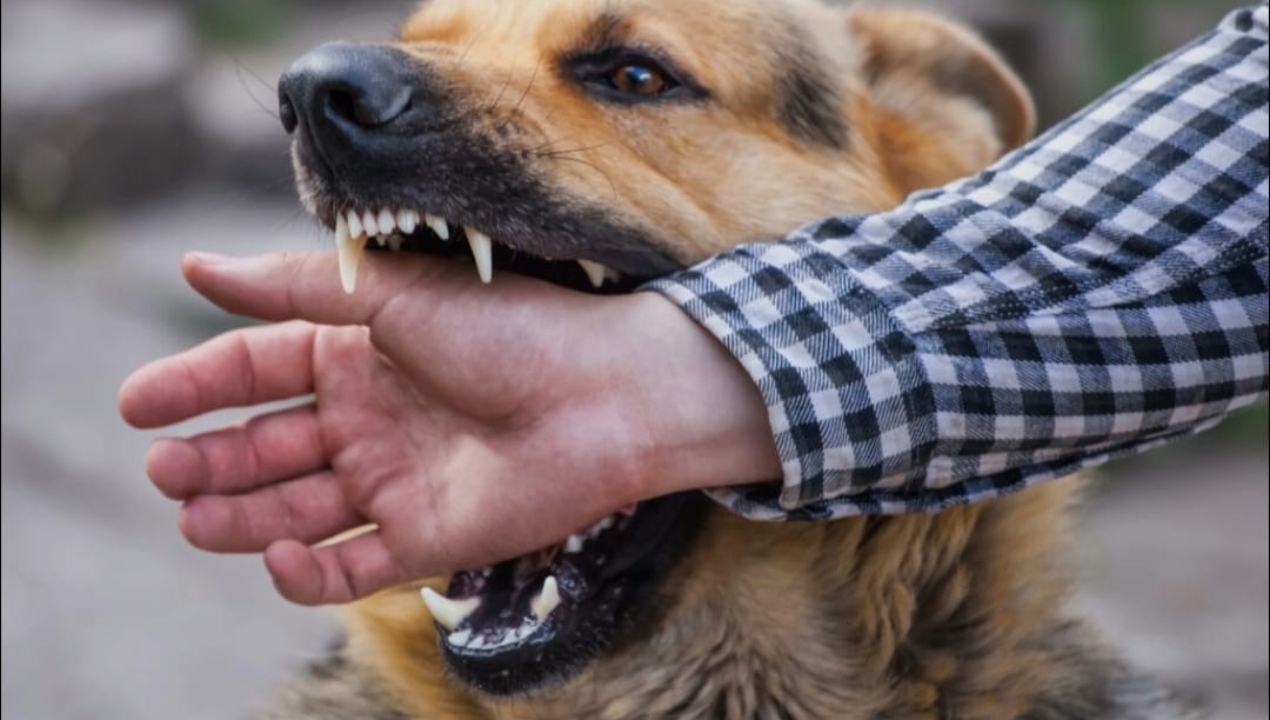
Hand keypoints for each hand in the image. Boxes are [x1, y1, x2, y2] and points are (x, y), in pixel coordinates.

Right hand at [118, 251, 778, 604]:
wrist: (607, 393)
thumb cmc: (510, 328)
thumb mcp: (392, 293)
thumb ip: (293, 290)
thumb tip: (193, 268)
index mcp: (358, 352)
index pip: (256, 369)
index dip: (194, 386)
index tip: (135, 405)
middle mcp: (370, 418)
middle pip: (266, 445)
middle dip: (210, 459)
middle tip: (163, 471)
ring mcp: (396, 480)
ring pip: (296, 507)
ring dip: (240, 515)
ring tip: (191, 515)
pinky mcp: (428, 537)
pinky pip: (352, 565)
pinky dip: (309, 571)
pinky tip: (277, 555)